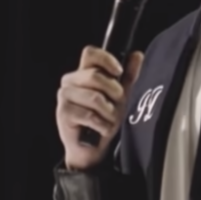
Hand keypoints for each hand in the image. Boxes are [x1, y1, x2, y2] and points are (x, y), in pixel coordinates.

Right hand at [56, 46, 143, 171]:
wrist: (93, 145)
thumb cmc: (105, 117)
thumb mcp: (121, 95)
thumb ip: (128, 75)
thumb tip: (137, 55)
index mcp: (84, 72)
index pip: (90, 53)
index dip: (106, 59)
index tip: (119, 72)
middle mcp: (71, 81)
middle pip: (94, 75)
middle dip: (113, 91)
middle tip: (118, 102)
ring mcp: (65, 96)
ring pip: (94, 97)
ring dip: (109, 112)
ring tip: (109, 118)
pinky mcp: (63, 113)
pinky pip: (89, 115)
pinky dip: (102, 124)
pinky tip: (101, 128)